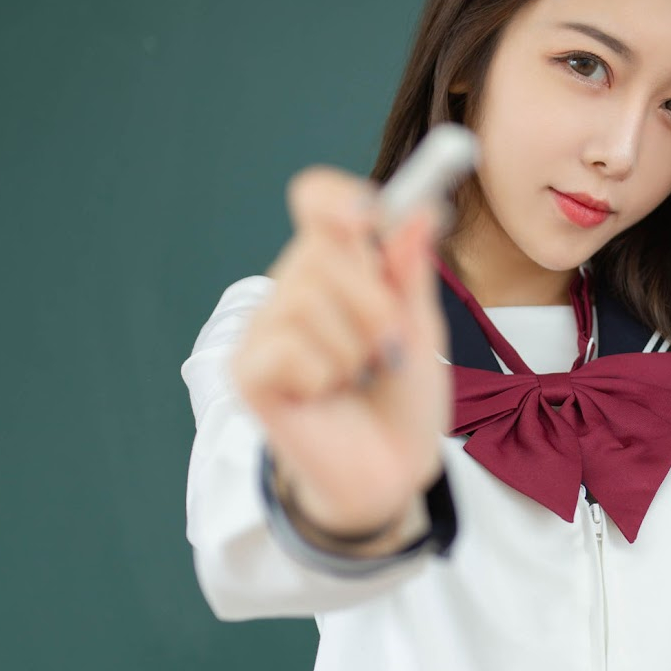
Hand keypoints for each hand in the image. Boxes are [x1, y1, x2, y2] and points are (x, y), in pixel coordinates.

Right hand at [230, 166, 451, 535]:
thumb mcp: (419, 330)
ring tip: (357, 379)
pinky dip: (324, 376)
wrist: (391, 472)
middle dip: (373, 302)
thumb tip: (421, 209)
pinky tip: (325, 396)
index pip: (316, 200)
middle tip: (388, 349)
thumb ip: (411, 273)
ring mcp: (263, 332)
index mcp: (333, 269)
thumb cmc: (400, 401)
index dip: (339, 198)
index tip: (372, 216)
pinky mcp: (248, 373)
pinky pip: (289, 348)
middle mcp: (291, 290)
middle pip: (321, 250)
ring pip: (307, 301)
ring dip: (354, 349)